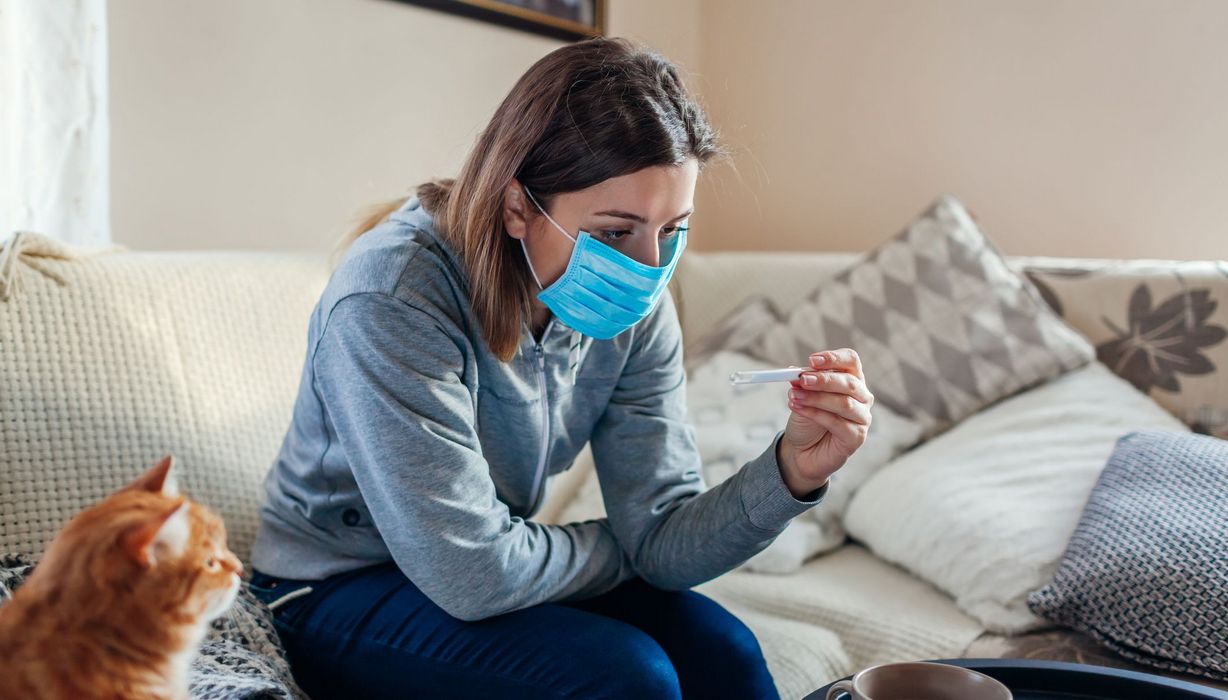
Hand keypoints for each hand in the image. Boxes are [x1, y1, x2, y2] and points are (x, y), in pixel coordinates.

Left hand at [776, 349, 873, 498]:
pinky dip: (816, 414)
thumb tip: (795, 373)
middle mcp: (862, 397)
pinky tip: (799, 410)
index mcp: (851, 379)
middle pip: (849, 382)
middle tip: (801, 380)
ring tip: (794, 397)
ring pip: (845, 403)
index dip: (834, 358)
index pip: (851, 361)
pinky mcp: (857, 437)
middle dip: (824, 380)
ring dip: (817, 399)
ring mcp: (862, 418)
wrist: (801, 450)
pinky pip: (839, 423)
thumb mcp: (802, 395)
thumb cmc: (807, 419)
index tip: (812, 360)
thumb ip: (803, 384)